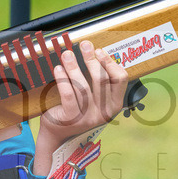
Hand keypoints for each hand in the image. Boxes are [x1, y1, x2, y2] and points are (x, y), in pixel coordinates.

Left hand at [33, 40, 127, 174]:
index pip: (120, 79)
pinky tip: (58, 68)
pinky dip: (63, 80)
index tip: (99, 51)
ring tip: (66, 54)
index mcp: (115, 105)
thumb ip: (99, 82)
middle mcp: (104, 112)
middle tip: (84, 45)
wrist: (57, 133)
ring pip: (83, 86)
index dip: (110, 62)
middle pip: (101, 79)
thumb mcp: (93, 98)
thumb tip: (95, 53)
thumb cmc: (76, 109)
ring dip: (74, 66)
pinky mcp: (72, 119)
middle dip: (92, 59)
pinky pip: (68, 95)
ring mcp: (88, 117)